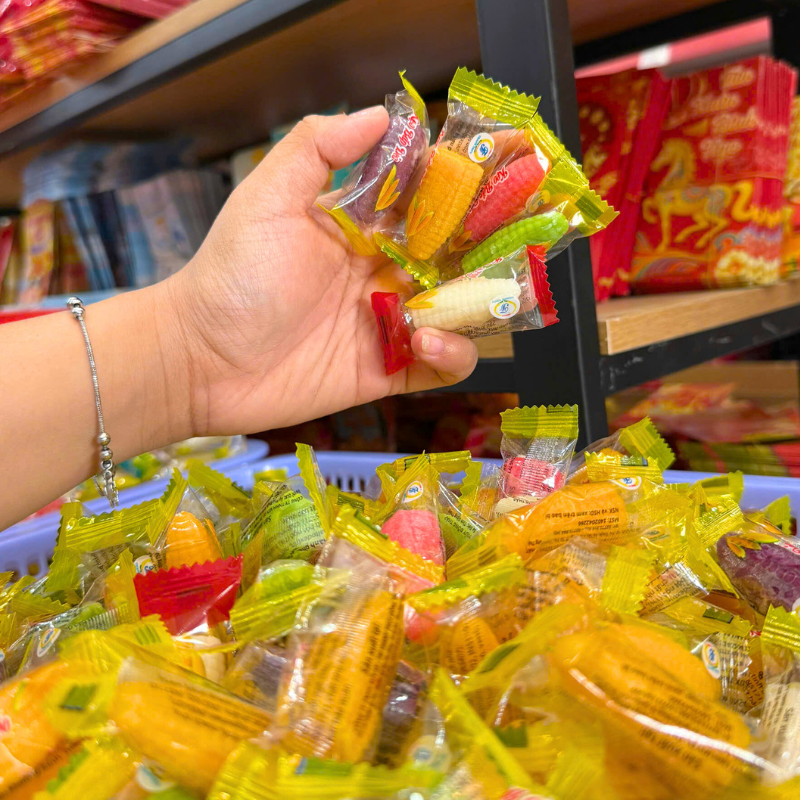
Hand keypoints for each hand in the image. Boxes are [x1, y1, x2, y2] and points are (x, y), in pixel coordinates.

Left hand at [169, 108, 477, 436]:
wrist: (200, 360)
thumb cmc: (231, 276)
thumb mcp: (267, 198)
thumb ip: (316, 148)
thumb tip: (380, 114)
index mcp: (361, 227)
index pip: (426, 199)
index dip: (466, 185)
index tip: (505, 168)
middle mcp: (382, 271)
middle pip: (454, 255)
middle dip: (490, 246)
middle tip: (523, 239)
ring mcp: (387, 322)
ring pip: (459, 309)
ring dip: (478, 303)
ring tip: (465, 299)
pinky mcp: (387, 369)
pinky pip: (441, 364)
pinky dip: (452, 353)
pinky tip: (426, 340)